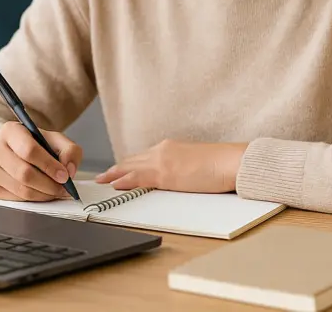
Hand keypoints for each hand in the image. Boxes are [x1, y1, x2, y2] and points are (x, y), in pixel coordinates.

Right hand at [0, 121, 82, 201]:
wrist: (15, 149)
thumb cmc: (36, 144)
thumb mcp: (55, 139)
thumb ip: (69, 150)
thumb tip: (69, 170)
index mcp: (10, 131)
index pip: (29, 151)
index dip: (49, 165)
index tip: (64, 175)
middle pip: (24, 173)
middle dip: (49, 184)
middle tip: (64, 187)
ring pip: (21, 189)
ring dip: (44, 194)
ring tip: (56, 191)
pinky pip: (17, 199)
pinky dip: (35, 199)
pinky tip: (43, 193)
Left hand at [94, 140, 246, 193]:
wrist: (231, 162)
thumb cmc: (220, 165)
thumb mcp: (195, 163)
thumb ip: (181, 167)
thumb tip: (176, 176)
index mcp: (170, 147)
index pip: (142, 157)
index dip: (127, 164)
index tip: (116, 170)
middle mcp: (162, 150)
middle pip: (132, 160)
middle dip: (116, 169)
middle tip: (101, 176)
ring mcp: (163, 160)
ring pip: (130, 167)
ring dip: (114, 174)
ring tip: (100, 181)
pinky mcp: (166, 173)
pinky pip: (138, 177)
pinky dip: (124, 180)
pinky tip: (114, 184)